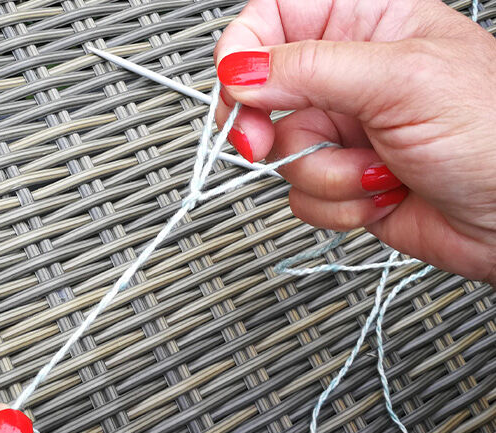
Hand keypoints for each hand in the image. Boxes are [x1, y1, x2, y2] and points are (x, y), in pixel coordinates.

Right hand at [214, 0, 495, 283]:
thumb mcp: (403, 80)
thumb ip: (312, 68)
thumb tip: (241, 69)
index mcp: (366, 24)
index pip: (273, 18)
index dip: (244, 49)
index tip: (238, 83)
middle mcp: (346, 77)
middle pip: (261, 92)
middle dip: (266, 126)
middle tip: (265, 140)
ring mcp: (342, 131)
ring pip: (281, 152)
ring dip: (327, 172)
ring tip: (379, 168)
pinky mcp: (341, 179)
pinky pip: (300, 195)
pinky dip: (338, 204)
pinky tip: (383, 192)